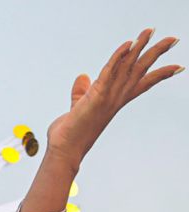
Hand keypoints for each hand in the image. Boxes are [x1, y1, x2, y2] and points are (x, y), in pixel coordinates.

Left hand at [46, 28, 181, 171]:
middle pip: (140, 71)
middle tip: (173, 39)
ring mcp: (108, 98)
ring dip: (140, 47)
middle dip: (156, 54)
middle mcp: (115, 99)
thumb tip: (82, 77)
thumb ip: (81, 92)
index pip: (141, 85)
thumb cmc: (69, 134)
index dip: (159, 75)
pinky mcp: (96, 97)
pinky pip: (109, 72)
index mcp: (114, 102)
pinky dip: (118, 57)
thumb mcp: (77, 107)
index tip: (178, 67)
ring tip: (150, 31)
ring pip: (127, 67)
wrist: (64, 150)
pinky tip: (128, 44)